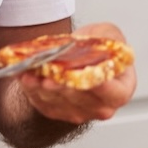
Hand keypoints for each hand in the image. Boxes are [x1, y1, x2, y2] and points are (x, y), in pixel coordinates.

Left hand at [14, 21, 135, 125]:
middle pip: (80, 97)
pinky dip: (33, 89)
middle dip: (62, 83)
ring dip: (42, 85)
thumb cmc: (99, 49)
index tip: (87, 75)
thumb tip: (89, 42)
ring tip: (31, 70)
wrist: (81, 57)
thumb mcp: (109, 34)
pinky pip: (43, 103)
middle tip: (50, 71)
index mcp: (121, 90)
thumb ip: (106, 38)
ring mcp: (79, 113)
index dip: (101, 86)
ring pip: (58, 100)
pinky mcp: (58, 112)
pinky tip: (26, 76)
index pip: (113, 92)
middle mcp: (102, 107)